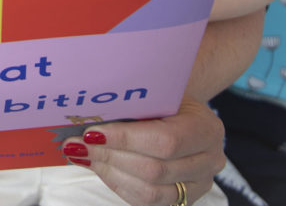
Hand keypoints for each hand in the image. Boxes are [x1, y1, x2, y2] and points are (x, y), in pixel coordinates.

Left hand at [61, 96, 224, 205]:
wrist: (181, 108)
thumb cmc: (164, 95)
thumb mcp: (156, 89)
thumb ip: (132, 101)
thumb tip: (87, 109)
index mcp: (207, 128)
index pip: (165, 141)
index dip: (124, 139)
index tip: (90, 132)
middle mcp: (210, 160)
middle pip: (154, 169)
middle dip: (109, 156)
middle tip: (76, 145)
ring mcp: (199, 184)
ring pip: (149, 191)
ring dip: (109, 172)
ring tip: (82, 155)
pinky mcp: (183, 197)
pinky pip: (147, 201)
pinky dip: (118, 184)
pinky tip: (98, 167)